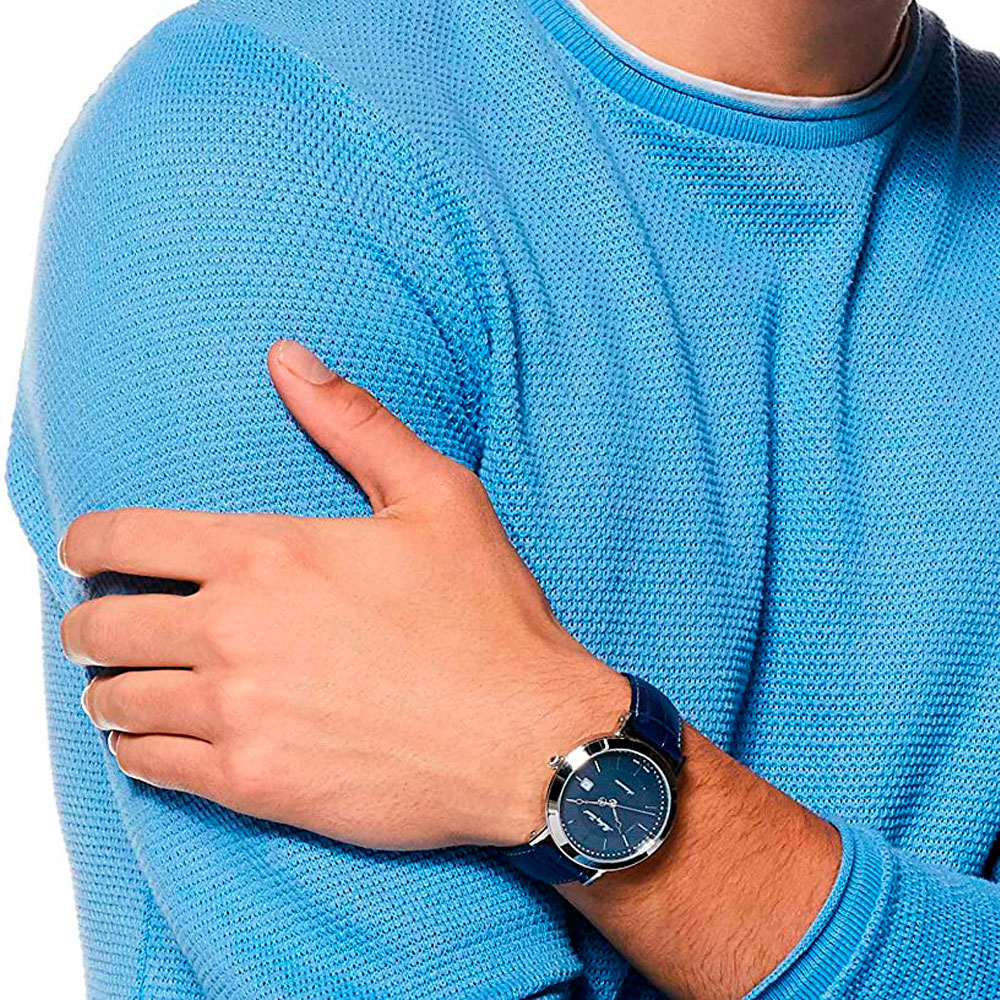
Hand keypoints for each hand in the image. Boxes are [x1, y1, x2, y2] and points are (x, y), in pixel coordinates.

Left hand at [58, 339, 628, 850]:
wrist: (526, 741)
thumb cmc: (487, 617)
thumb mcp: (438, 496)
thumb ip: (355, 422)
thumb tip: (288, 359)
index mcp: (268, 553)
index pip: (123, 539)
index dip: (85, 544)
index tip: (82, 555)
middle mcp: (234, 631)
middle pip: (102, 627)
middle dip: (87, 622)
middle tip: (101, 627)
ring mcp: (238, 713)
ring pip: (115, 702)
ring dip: (109, 688)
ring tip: (124, 686)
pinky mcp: (253, 783)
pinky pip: (150, 767)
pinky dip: (138, 750)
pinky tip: (155, 739)